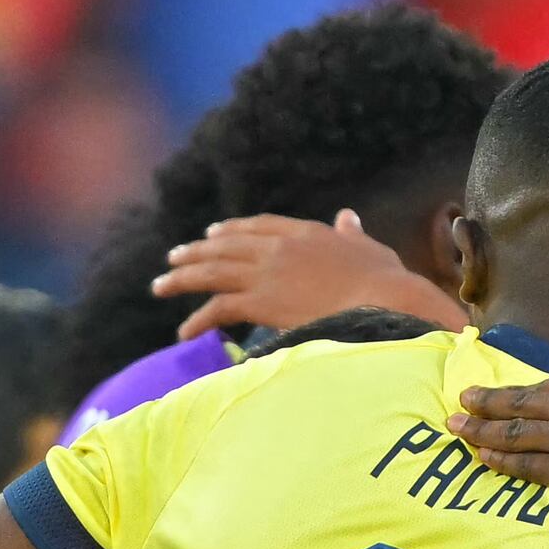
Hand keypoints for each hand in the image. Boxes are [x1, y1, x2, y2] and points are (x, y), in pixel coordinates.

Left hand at [157, 210, 464, 341]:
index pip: (261, 226)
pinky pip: (219, 308)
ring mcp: (268, 273)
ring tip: (160, 286)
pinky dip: (198, 320)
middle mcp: (281, 248)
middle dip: (197, 251)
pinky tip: (184, 332)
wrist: (384, 301)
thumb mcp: (370, 249)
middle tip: (175, 257)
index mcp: (307, 233)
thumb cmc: (387, 283)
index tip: (213, 234)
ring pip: (214, 272)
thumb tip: (348, 216)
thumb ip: (352, 234)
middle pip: (228, 245)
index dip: (234, 230)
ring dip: (183, 278)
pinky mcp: (262, 301)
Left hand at [454, 364, 548, 530]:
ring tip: (456, 428)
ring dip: (479, 430)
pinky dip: (498, 461)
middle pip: (520, 402)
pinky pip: (522, 465)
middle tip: (461, 400)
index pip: (547, 385)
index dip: (521, 392)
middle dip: (485, 402)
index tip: (502, 395)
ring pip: (513, 432)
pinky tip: (481, 458)